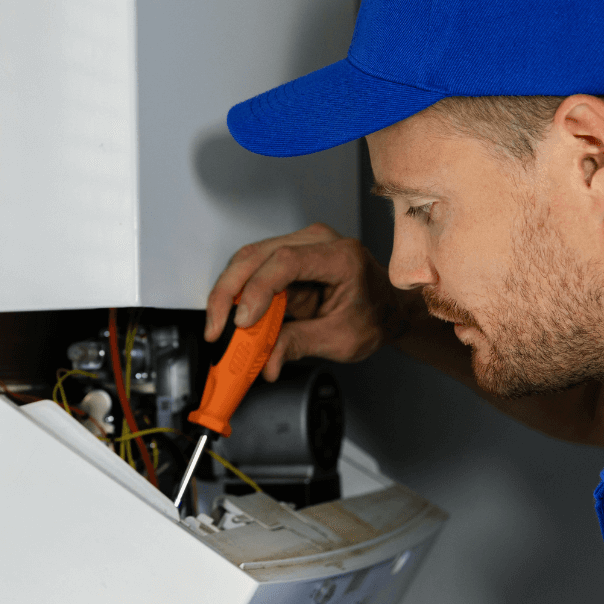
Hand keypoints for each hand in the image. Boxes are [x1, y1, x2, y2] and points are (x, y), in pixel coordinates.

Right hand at [205, 223, 411, 380]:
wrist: (387, 308)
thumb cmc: (374, 316)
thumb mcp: (341, 340)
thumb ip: (299, 345)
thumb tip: (265, 362)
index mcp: (340, 257)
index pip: (287, 261)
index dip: (258, 290)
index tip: (243, 321)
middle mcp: (317, 242)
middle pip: (256, 255)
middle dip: (227, 293)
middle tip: (216, 328)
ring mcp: (299, 245)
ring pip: (246, 260)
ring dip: (227, 295)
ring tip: (221, 328)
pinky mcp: (285, 258)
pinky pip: (251, 270)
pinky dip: (236, 295)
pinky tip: (232, 319)